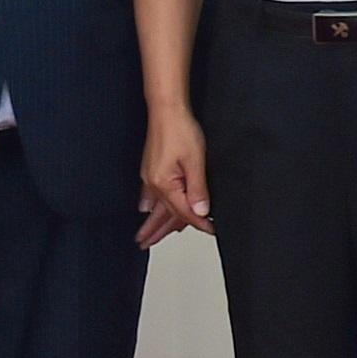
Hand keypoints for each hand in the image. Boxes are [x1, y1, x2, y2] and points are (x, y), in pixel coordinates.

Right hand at [139, 107, 212, 247]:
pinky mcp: (151, 168)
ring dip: (152, 222)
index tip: (210, 230)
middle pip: (163, 213)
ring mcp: (151, 176)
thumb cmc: (180, 130)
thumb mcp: (196, 161)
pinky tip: (145, 208)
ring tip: (145, 237)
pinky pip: (149, 193)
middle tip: (149, 246)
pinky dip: (149, 204)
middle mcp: (154, 184)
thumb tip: (201, 213)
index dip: (199, 223)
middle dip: (160, 231)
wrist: (167, 111)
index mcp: (165, 185)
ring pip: (155, 205)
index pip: (184, 212)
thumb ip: (198, 189)